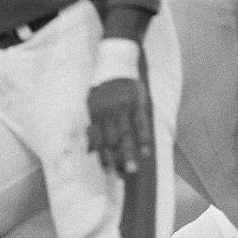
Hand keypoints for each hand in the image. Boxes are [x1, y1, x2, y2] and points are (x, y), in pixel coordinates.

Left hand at [86, 39, 151, 175]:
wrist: (116, 61)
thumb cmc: (103, 86)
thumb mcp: (92, 104)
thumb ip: (92, 126)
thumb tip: (90, 149)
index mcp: (96, 115)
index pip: (100, 141)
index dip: (104, 157)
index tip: (109, 172)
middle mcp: (108, 113)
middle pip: (113, 141)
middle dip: (118, 159)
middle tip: (124, 175)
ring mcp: (123, 108)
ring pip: (126, 135)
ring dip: (130, 153)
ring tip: (135, 168)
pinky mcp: (137, 102)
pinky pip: (140, 123)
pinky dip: (143, 137)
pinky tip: (147, 149)